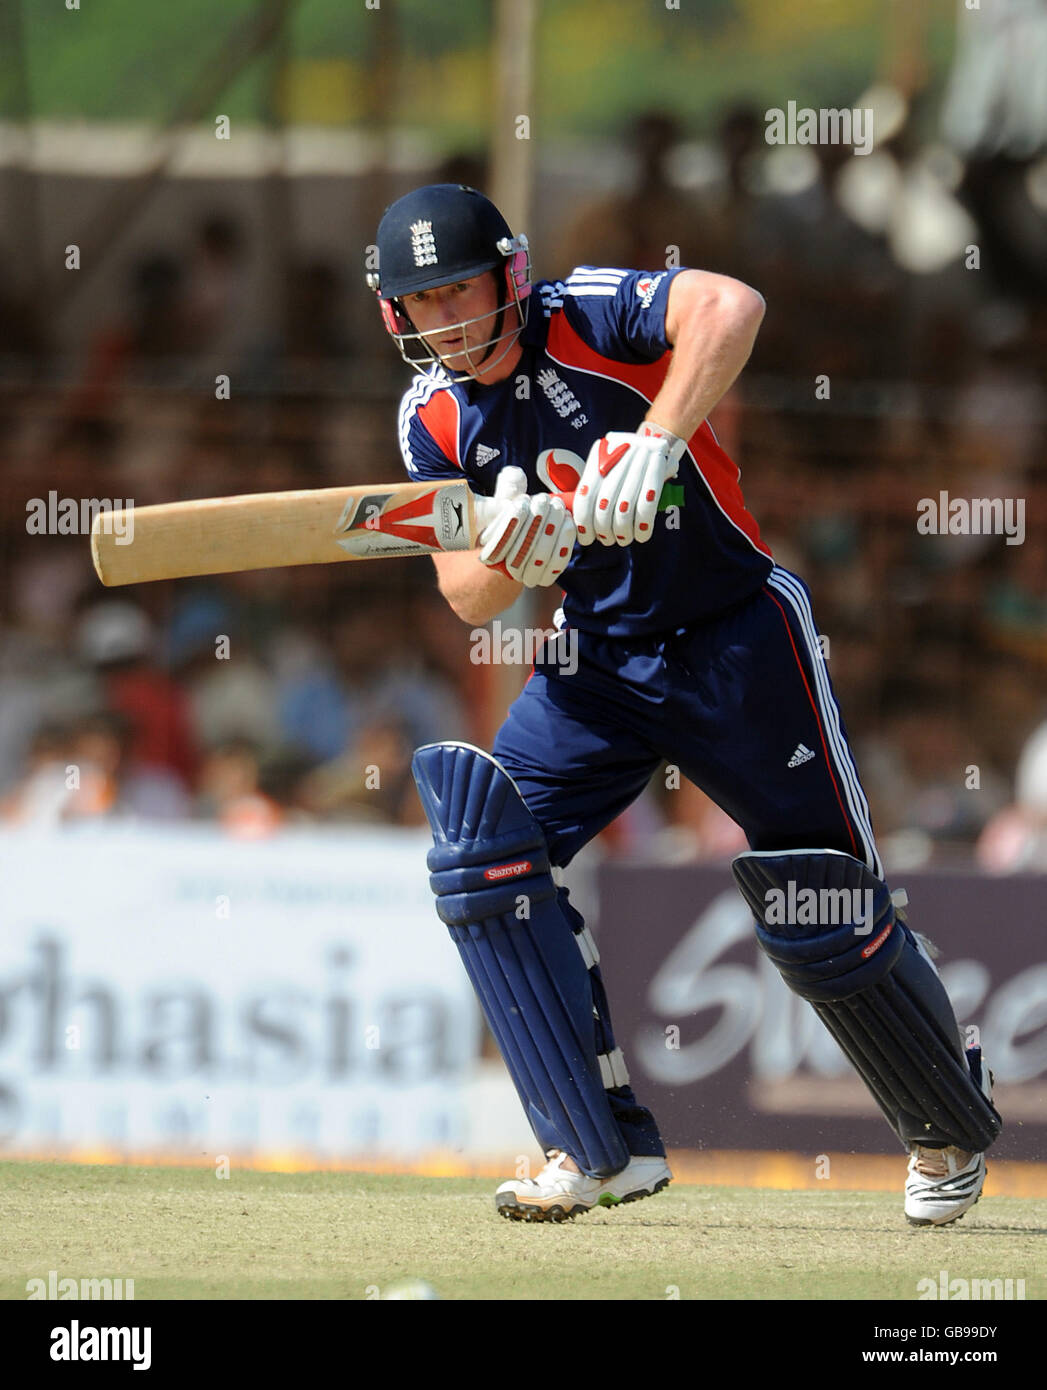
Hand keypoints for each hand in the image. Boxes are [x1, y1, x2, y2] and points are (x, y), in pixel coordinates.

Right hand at [478, 467, 575, 585]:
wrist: (522, 543)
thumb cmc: (512, 519)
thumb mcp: (504, 503)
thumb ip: (506, 492)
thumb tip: (514, 475)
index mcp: (488, 556)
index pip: (499, 543)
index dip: (512, 521)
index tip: (524, 500)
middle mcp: (505, 571)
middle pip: (523, 550)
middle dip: (536, 521)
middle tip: (545, 500)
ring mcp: (526, 576)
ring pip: (541, 556)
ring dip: (552, 529)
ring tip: (557, 507)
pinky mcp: (545, 577)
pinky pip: (557, 563)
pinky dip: (564, 541)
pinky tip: (568, 522)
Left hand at [574, 424, 685, 545]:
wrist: (657, 440)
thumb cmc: (627, 462)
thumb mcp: (607, 467)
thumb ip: (595, 490)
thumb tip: (581, 525)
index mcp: (599, 455)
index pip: (585, 495)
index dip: (584, 522)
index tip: (587, 538)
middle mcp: (616, 455)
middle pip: (604, 505)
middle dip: (604, 530)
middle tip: (608, 539)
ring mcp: (638, 459)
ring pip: (624, 508)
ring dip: (623, 531)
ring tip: (624, 539)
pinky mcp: (658, 466)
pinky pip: (647, 506)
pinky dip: (643, 526)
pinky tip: (641, 535)